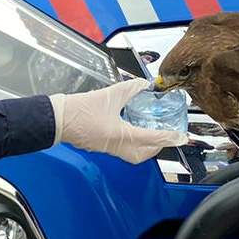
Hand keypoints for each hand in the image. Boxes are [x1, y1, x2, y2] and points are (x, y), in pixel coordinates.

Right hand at [50, 79, 186, 164]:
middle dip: (156, 147)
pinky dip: (132, 143)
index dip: (169, 137)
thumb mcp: (109, 95)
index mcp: (121, 135)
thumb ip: (130, 89)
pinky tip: (131, 130)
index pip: (152, 139)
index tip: (181, 137)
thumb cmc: (79, 110)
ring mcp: (107, 148)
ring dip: (144, 146)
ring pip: (133, 154)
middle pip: (143, 154)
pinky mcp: (100, 146)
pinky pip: (122, 149)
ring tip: (150, 133)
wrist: (56, 119)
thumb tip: (143, 84)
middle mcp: (116, 146)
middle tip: (165, 135)